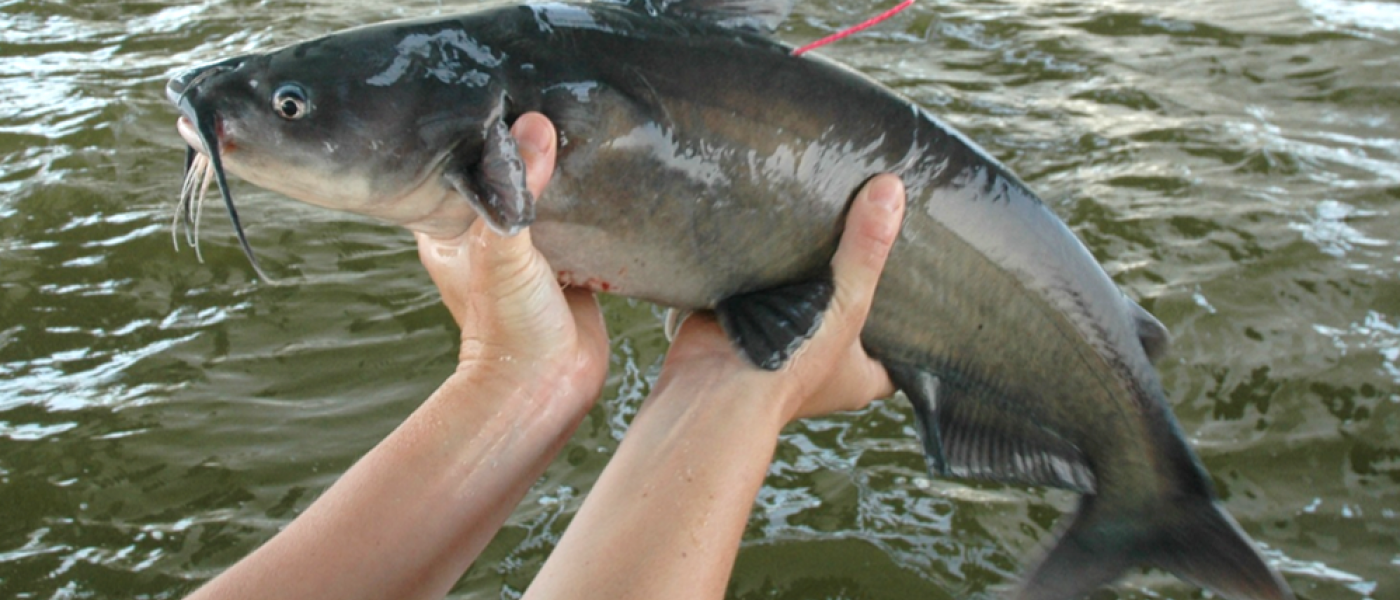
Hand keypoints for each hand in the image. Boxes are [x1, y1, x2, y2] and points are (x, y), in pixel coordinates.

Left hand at [415, 113, 609, 400]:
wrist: (548, 388)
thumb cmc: (508, 328)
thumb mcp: (505, 252)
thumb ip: (517, 192)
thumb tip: (535, 127)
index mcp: (449, 230)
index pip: (457, 165)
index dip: (475, 133)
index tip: (502, 94)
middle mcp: (485, 237)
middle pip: (504, 177)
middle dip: (524, 150)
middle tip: (555, 104)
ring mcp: (527, 253)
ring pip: (545, 199)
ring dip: (562, 176)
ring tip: (586, 130)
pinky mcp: (567, 266)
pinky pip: (579, 223)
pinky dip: (592, 203)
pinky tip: (609, 174)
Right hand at [660, 174, 905, 421]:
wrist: (712, 385)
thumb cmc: (789, 361)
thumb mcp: (846, 303)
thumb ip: (866, 249)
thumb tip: (891, 191)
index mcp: (859, 376)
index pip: (900, 353)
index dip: (912, 324)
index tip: (925, 282)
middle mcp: (825, 364)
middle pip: (853, 318)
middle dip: (859, 285)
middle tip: (880, 236)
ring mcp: (784, 344)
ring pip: (808, 301)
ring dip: (811, 273)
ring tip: (837, 220)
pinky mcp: (748, 325)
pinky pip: (765, 291)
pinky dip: (769, 269)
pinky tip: (782, 230)